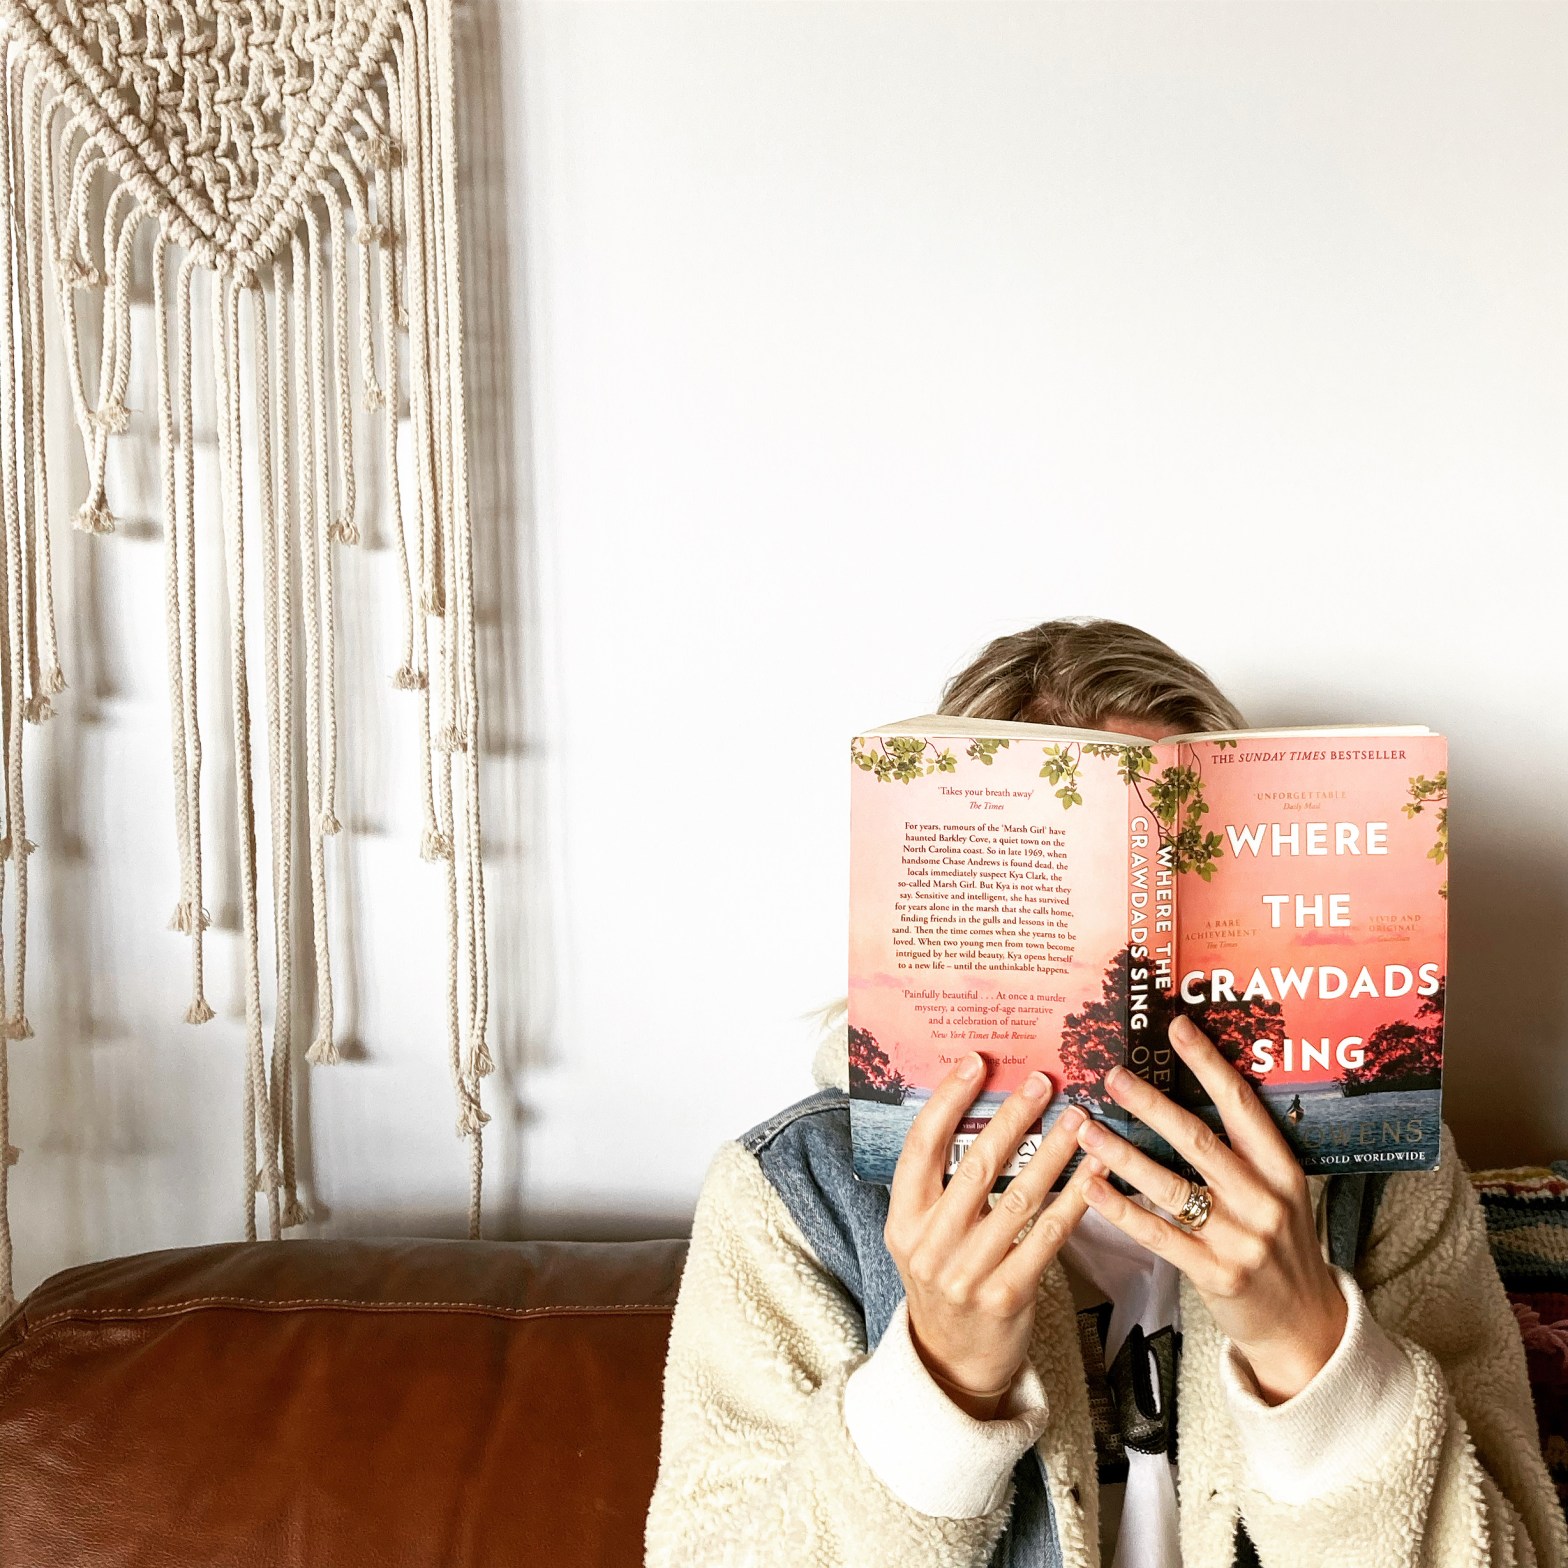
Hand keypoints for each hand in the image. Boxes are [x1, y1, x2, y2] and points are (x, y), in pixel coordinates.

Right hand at [884, 1053, 1094, 1418]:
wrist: (951, 1362)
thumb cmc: (944, 1280)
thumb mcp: (923, 1233)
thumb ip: (941, 1185)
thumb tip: (980, 1111)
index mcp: (903, 1219)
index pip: (921, 1146)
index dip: (947, 1100)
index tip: (976, 1062)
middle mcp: (930, 1244)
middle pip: (976, 1165)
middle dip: (1014, 1117)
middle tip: (1043, 1081)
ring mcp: (968, 1273)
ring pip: (1019, 1197)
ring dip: (1053, 1152)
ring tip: (1079, 1119)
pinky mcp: (1008, 1295)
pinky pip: (1048, 1236)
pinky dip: (1075, 1198)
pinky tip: (1094, 1172)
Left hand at [1071, 1014, 1345, 1404]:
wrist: (1306, 1328)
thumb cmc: (1280, 1249)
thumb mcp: (1278, 1194)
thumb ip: (1242, 1154)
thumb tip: (1189, 1097)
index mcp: (1281, 1168)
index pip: (1242, 1105)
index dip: (1209, 1063)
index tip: (1177, 1027)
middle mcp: (1264, 1199)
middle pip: (1200, 1140)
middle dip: (1152, 1105)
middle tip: (1114, 1076)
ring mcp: (1241, 1238)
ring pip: (1172, 1186)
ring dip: (1124, 1155)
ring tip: (1087, 1129)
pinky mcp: (1218, 1274)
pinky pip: (1161, 1235)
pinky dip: (1122, 1210)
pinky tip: (1092, 1188)